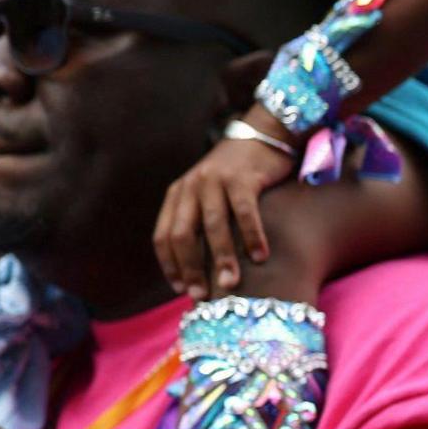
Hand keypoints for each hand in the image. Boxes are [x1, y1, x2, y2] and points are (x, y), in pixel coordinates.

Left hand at [157, 121, 296, 298]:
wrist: (264, 134)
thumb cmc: (240, 175)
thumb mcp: (211, 194)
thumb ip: (202, 220)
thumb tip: (202, 268)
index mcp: (178, 194)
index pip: (163, 236)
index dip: (170, 266)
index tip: (182, 290)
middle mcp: (191, 186)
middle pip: (182, 234)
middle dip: (192, 268)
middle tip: (203, 294)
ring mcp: (215, 180)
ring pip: (213, 226)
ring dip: (221, 258)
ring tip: (230, 284)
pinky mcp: (242, 177)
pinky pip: (244, 212)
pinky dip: (252, 236)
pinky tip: (261, 257)